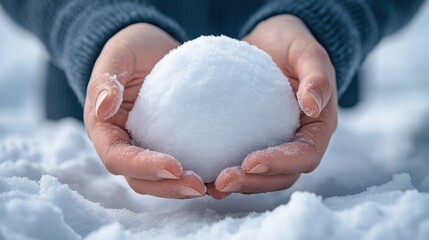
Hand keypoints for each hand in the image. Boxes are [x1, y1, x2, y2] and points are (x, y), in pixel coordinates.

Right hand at [84, 23, 205, 198]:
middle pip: (141, 180)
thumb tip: (103, 108)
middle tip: (199, 186)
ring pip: (162, 181)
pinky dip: (202, 173)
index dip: (143, 167)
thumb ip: (105, 80)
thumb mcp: (118, 55)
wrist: (151, 49)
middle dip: (168, 188)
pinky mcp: (170, 144)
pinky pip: (184, 163)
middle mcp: (125, 146)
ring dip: (185, 188)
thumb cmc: (131, 49)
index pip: (118, 159)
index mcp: (105, 131)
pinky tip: (225, 172)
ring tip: (216, 187)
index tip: (174, 166)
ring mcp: (148, 148)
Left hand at [207, 15, 337, 198]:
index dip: (280, 164)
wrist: (272, 43)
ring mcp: (276, 144)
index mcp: (317, 127)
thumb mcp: (308, 51)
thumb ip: (317, 76)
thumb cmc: (293, 44)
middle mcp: (298, 142)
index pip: (305, 156)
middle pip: (282, 176)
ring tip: (210, 185)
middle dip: (253, 182)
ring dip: (238, 184)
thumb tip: (314, 106)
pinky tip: (201, 171)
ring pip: (262, 177)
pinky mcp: (254, 140)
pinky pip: (242, 161)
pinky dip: (225, 170)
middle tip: (222, 181)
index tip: (250, 161)